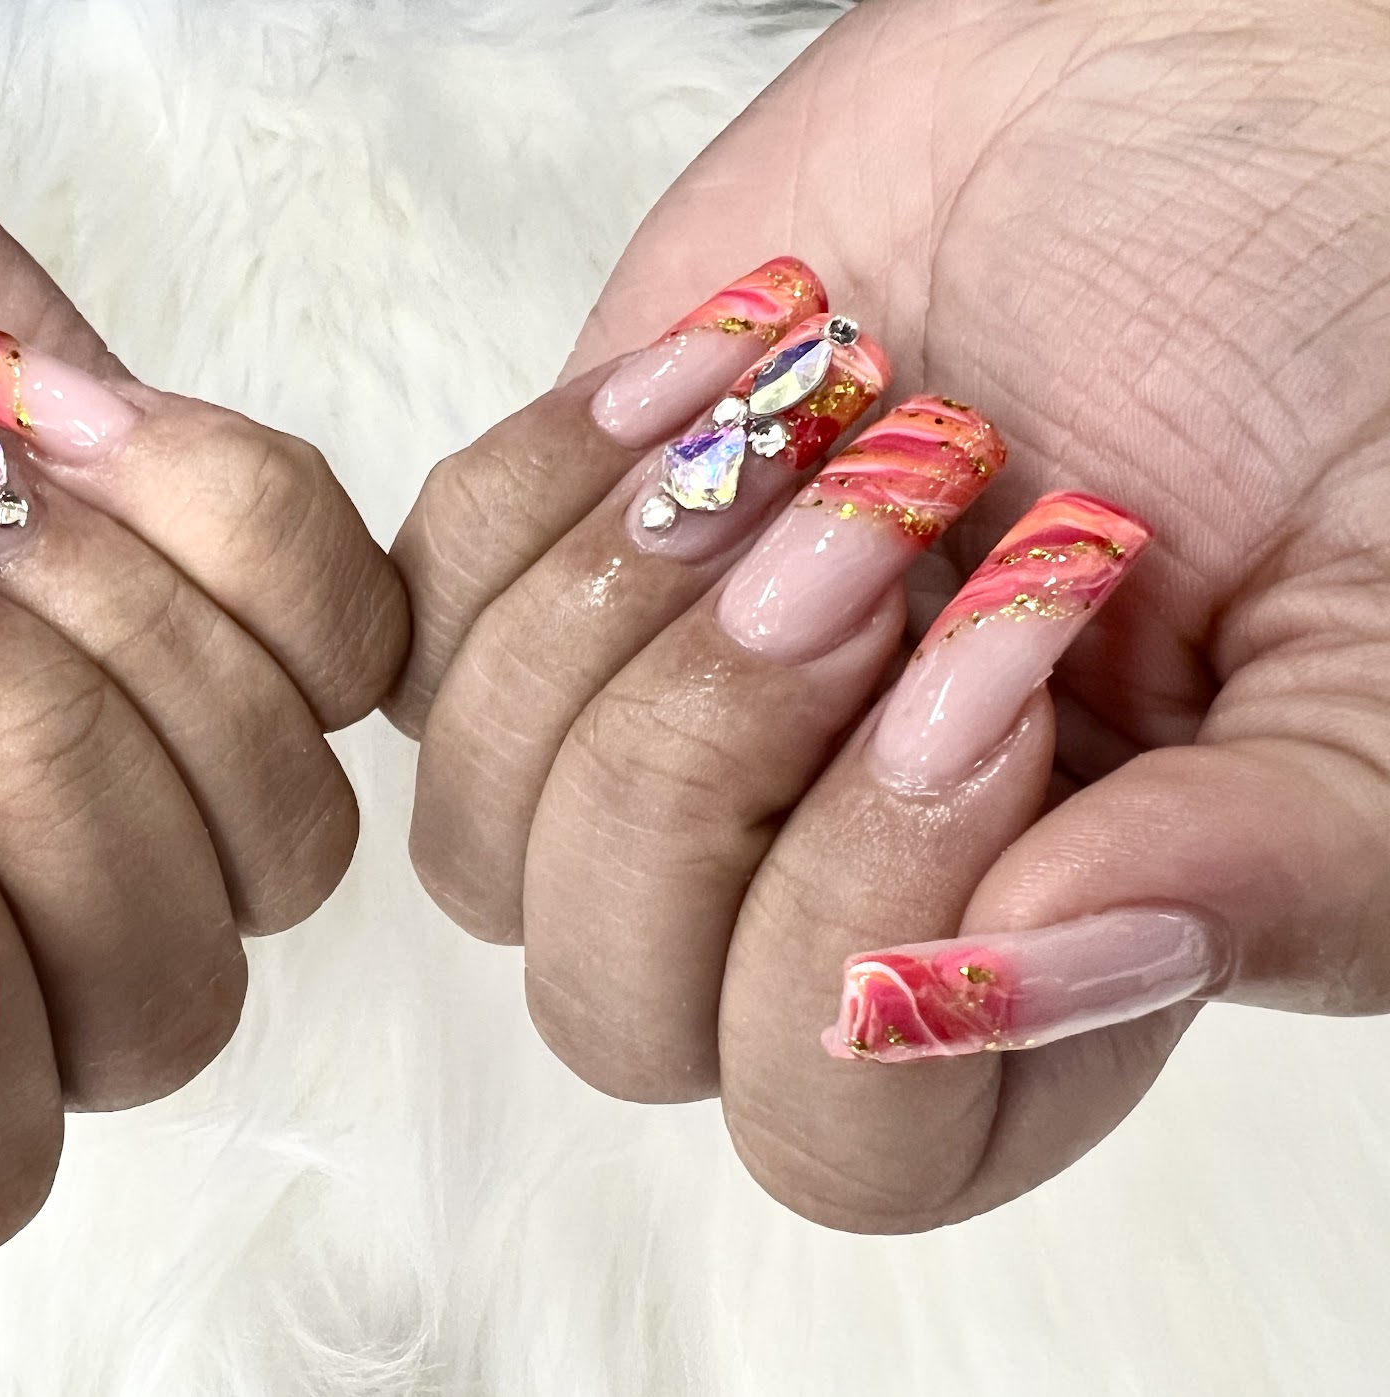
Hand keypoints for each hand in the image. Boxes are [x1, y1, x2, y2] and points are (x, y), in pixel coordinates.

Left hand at [389, 0, 1389, 1228]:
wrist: (1204, 107)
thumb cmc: (1333, 372)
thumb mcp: (1389, 651)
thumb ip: (1266, 865)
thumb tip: (995, 982)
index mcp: (1020, 976)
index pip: (835, 1136)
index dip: (864, 937)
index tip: (996, 685)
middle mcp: (813, 889)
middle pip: (612, 1003)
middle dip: (714, 763)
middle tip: (879, 542)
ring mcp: (670, 736)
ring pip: (483, 836)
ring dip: (628, 620)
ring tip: (818, 426)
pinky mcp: (568, 572)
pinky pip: (422, 630)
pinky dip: (544, 490)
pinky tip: (733, 364)